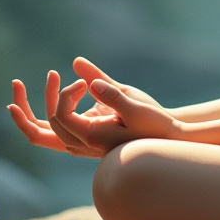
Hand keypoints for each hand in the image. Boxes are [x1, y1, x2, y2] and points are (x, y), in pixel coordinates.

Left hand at [48, 76, 178, 156]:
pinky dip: (63, 110)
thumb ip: (111, 93)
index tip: (85, 83)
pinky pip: (67, 127)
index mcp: (93, 137)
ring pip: (55, 128)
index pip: (60, 116)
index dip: (67, 94)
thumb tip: (89, 81)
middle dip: (52, 97)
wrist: (167, 140)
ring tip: (54, 79)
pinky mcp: (93, 137)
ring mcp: (88, 143)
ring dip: (52, 107)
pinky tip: (75, 93)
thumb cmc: (154, 125)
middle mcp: (86, 144)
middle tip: (58, 75)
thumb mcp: (135, 107)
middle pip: (52, 123)